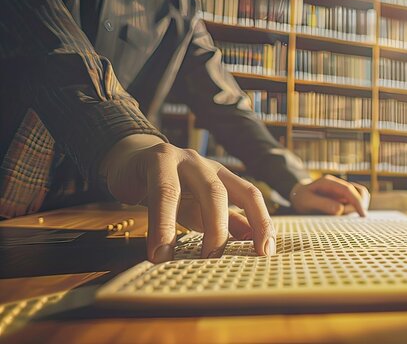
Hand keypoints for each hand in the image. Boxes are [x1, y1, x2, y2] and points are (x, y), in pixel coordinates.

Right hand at [101, 135, 274, 262]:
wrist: (129, 164)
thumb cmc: (170, 191)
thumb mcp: (200, 208)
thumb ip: (228, 222)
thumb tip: (252, 244)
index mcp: (221, 176)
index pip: (250, 195)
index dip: (261, 221)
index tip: (265, 251)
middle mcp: (204, 165)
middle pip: (220, 193)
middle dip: (219, 229)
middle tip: (213, 260)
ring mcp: (179, 159)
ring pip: (188, 189)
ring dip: (185, 226)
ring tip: (177, 258)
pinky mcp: (153, 160)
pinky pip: (160, 192)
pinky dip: (160, 224)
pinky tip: (157, 249)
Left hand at [289, 175, 369, 215]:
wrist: (297, 196)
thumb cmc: (300, 199)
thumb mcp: (306, 202)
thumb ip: (322, 204)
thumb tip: (341, 210)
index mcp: (328, 182)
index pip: (348, 189)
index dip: (357, 202)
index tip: (362, 215)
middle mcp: (337, 185)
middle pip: (358, 193)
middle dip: (355, 207)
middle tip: (342, 218)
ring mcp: (341, 191)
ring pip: (360, 197)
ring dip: (356, 208)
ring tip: (342, 217)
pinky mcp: (342, 198)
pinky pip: (355, 202)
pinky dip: (354, 210)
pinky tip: (344, 216)